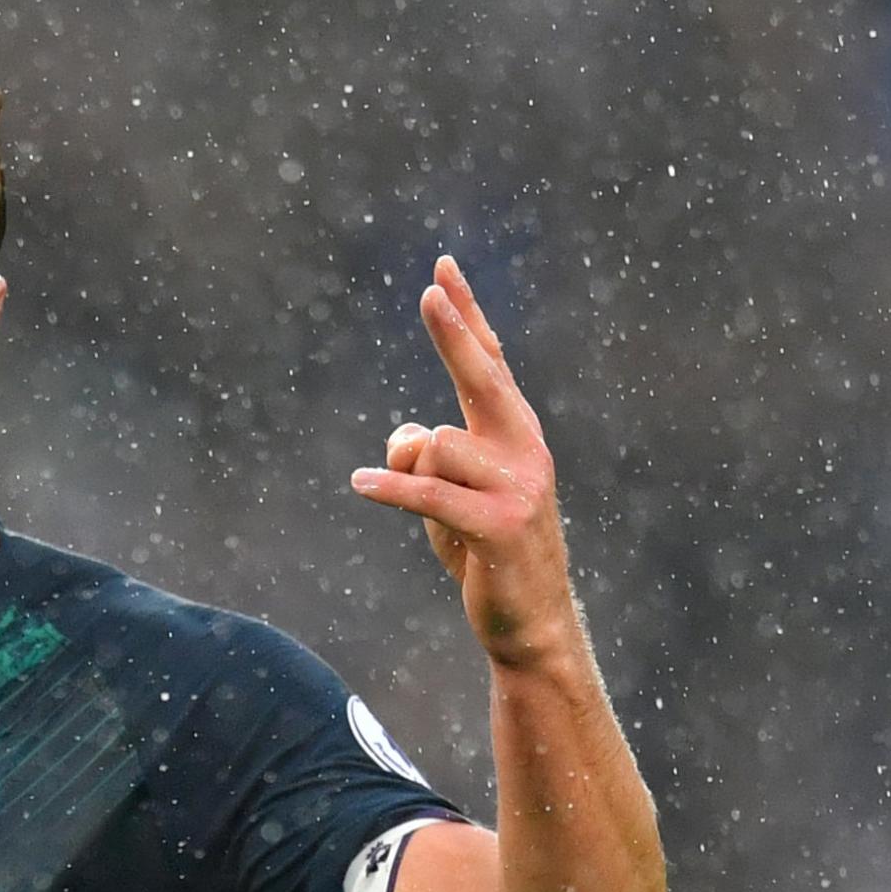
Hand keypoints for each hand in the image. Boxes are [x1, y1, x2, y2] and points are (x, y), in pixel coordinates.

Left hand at [351, 257, 579, 667]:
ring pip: (434, 446)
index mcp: (515, 433)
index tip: (441, 269)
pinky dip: (393, 490)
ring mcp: (519, 485)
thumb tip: (403, 437)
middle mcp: (525, 448)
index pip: (487, 362)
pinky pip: (430, 493)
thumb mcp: (450, 495)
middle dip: (455, 332)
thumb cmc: (484, 551)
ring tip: (438, 517)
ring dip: (412, 478)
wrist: (529, 622)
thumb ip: (425, 454)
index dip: (465, 316)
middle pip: (481, 376)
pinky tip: (361, 482)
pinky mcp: (500, 525)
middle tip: (430, 291)